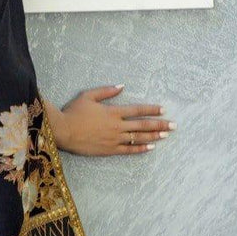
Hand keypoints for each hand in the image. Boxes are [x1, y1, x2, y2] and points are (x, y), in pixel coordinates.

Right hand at [53, 85, 174, 155]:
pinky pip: (128, 150)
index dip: (151, 110)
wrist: (62, 131)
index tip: (163, 109)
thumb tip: (121, 86)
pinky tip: (150, 147)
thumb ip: (106, 91)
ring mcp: (114, 139)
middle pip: (142, 125)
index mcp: (113, 112)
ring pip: (138, 138)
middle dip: (160, 125)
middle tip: (174, 126)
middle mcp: (117, 126)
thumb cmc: (73, 112)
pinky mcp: (109, 150)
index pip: (137, 110)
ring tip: (166, 135)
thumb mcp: (88, 96)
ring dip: (154, 136)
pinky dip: (140, 148)